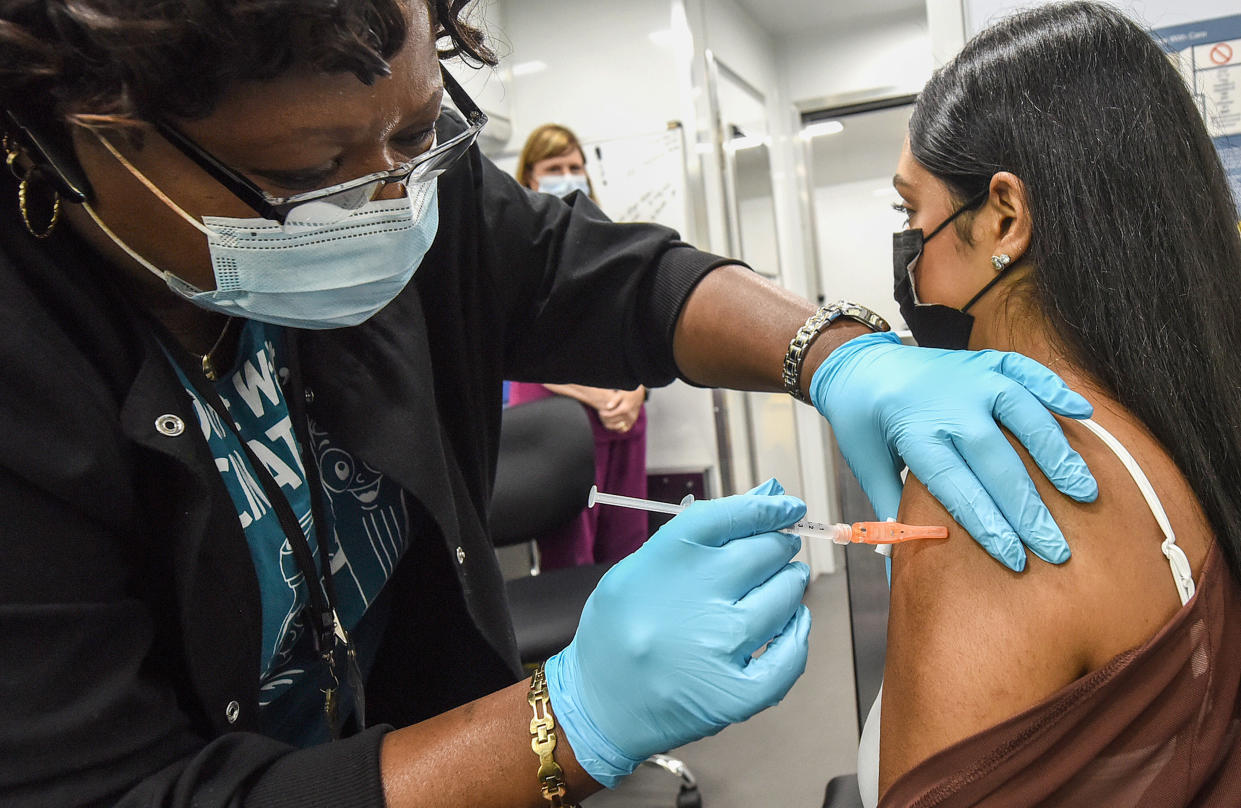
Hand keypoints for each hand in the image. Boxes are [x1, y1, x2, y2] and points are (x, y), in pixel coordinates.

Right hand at [544, 479, 811, 786]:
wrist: (597, 703)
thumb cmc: (620, 628)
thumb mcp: (645, 565)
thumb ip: (705, 532)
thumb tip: (767, 498)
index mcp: (668, 557)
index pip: (736, 514)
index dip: (771, 508)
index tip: (789, 508)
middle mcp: (696, 596)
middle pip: (766, 553)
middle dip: (779, 549)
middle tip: (777, 552)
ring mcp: (718, 647)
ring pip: (785, 599)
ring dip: (789, 587)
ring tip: (778, 588)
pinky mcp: (734, 694)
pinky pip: (789, 657)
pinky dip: (797, 636)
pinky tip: (791, 625)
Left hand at [598, 387, 643, 431]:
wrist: (638, 394)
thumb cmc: (628, 393)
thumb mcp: (620, 394)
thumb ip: (614, 401)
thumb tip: (607, 407)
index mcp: (624, 409)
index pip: (611, 415)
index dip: (604, 414)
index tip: (600, 412)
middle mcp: (629, 416)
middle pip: (614, 421)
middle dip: (606, 419)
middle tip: (601, 415)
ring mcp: (632, 419)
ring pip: (619, 427)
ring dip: (612, 424)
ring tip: (607, 419)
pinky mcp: (633, 421)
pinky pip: (625, 428)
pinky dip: (619, 428)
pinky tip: (614, 422)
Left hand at [809, 331, 1097, 570]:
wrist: (859, 362)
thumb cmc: (863, 421)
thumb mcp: (866, 463)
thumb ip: (890, 508)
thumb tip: (896, 560)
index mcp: (914, 432)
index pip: (957, 486)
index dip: (988, 525)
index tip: (1015, 558)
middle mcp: (948, 403)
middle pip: (997, 460)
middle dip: (1028, 509)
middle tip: (1057, 548)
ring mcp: (972, 378)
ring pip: (1023, 415)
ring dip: (1056, 455)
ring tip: (1084, 493)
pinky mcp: (987, 361)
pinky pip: (1027, 372)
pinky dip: (1056, 389)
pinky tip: (1084, 414)